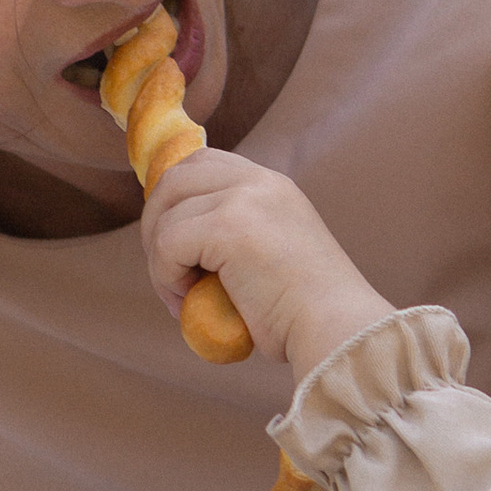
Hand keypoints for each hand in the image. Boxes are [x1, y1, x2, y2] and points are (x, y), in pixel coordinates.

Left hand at [142, 149, 393, 378]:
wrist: (335, 328)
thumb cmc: (304, 312)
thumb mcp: (271, 253)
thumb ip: (235, 233)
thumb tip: (175, 241)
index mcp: (272, 184)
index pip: (202, 163)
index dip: (174, 198)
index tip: (173, 244)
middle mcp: (259, 181)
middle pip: (174, 178)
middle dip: (155, 225)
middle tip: (168, 274)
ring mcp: (245, 199)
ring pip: (166, 213)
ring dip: (160, 259)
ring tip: (182, 296)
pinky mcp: (229, 226)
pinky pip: (168, 242)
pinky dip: (165, 277)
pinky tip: (188, 303)